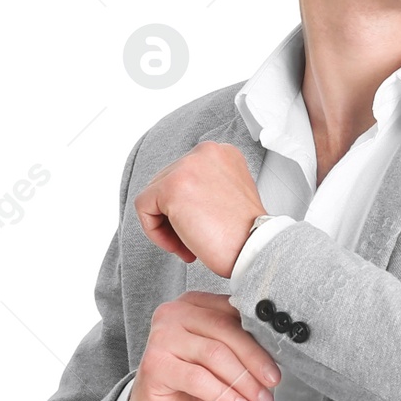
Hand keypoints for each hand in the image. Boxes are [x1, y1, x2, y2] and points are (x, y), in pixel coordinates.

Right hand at [127, 292, 279, 400]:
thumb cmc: (190, 384)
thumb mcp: (221, 362)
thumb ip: (241, 349)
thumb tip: (274, 356)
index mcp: (195, 304)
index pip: (234, 313)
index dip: (260, 337)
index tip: (280, 359)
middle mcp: (175, 313)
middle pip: (226, 330)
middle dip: (254, 360)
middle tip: (272, 382)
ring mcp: (161, 336)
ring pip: (214, 354)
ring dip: (243, 380)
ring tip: (258, 398)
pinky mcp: (155, 363)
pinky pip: (198, 378)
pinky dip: (223, 393)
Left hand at [133, 141, 265, 276]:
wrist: (256, 249)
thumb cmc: (246, 234)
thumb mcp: (229, 195)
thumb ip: (205, 186)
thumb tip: (176, 196)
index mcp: (222, 152)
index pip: (185, 174)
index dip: (188, 206)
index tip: (204, 226)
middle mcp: (205, 151)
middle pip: (166, 183)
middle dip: (175, 217)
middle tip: (195, 241)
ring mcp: (187, 167)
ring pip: (153, 196)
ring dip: (167, 226)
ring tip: (190, 246)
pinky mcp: (171, 187)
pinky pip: (144, 208)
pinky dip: (155, 232)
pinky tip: (180, 246)